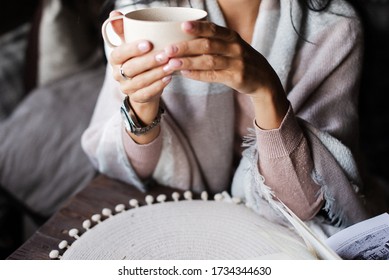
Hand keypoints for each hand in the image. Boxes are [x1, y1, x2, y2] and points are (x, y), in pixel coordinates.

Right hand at [107, 11, 174, 141]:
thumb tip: (115, 13)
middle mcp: (118, 74)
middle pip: (132, 68)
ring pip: (141, 81)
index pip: (119, 53)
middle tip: (165, 54)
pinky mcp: (137, 98)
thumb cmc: (138, 60)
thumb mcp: (131, 45)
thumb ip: (124, 30)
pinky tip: (169, 78)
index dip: (132, 49)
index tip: (148, 43)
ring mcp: (127, 88)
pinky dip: (159, 86)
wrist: (142, 85)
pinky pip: (147, 93)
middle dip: (149, 61)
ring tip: (171, 65)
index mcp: (115, 59)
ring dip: (157, 73)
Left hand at [162, 21, 288, 128]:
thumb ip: (213, 41)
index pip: (213, 29)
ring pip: (209, 61)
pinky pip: (214, 76)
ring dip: (189, 62)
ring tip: (172, 64)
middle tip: (168, 49)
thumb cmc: (240, 60)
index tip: (182, 26)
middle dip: (186, 47)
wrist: (263, 79)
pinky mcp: (237, 78)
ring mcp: (237, 63)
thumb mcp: (231, 46)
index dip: (198, 27)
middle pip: (208, 45)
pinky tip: (185, 74)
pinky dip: (198, 75)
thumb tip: (183, 38)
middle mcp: (235, 48)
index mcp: (232, 36)